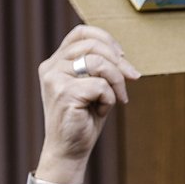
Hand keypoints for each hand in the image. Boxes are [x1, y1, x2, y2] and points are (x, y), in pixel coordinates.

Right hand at [34, 24, 137, 179]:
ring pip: (98, 62)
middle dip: (119, 62)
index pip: (81, 32)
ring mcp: (55, 78)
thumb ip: (100, 67)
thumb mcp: (93, 86)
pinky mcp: (63, 93)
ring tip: (117, 98)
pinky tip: (101, 111)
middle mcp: (51, 66)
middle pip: (93, 45)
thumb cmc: (83, 119)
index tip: (122, 56)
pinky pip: (100, 85)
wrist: (69, 150)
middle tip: (133, 78)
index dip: (106, 38)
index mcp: (56, 61)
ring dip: (116, 81)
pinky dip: (109, 98)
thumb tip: (123, 56)